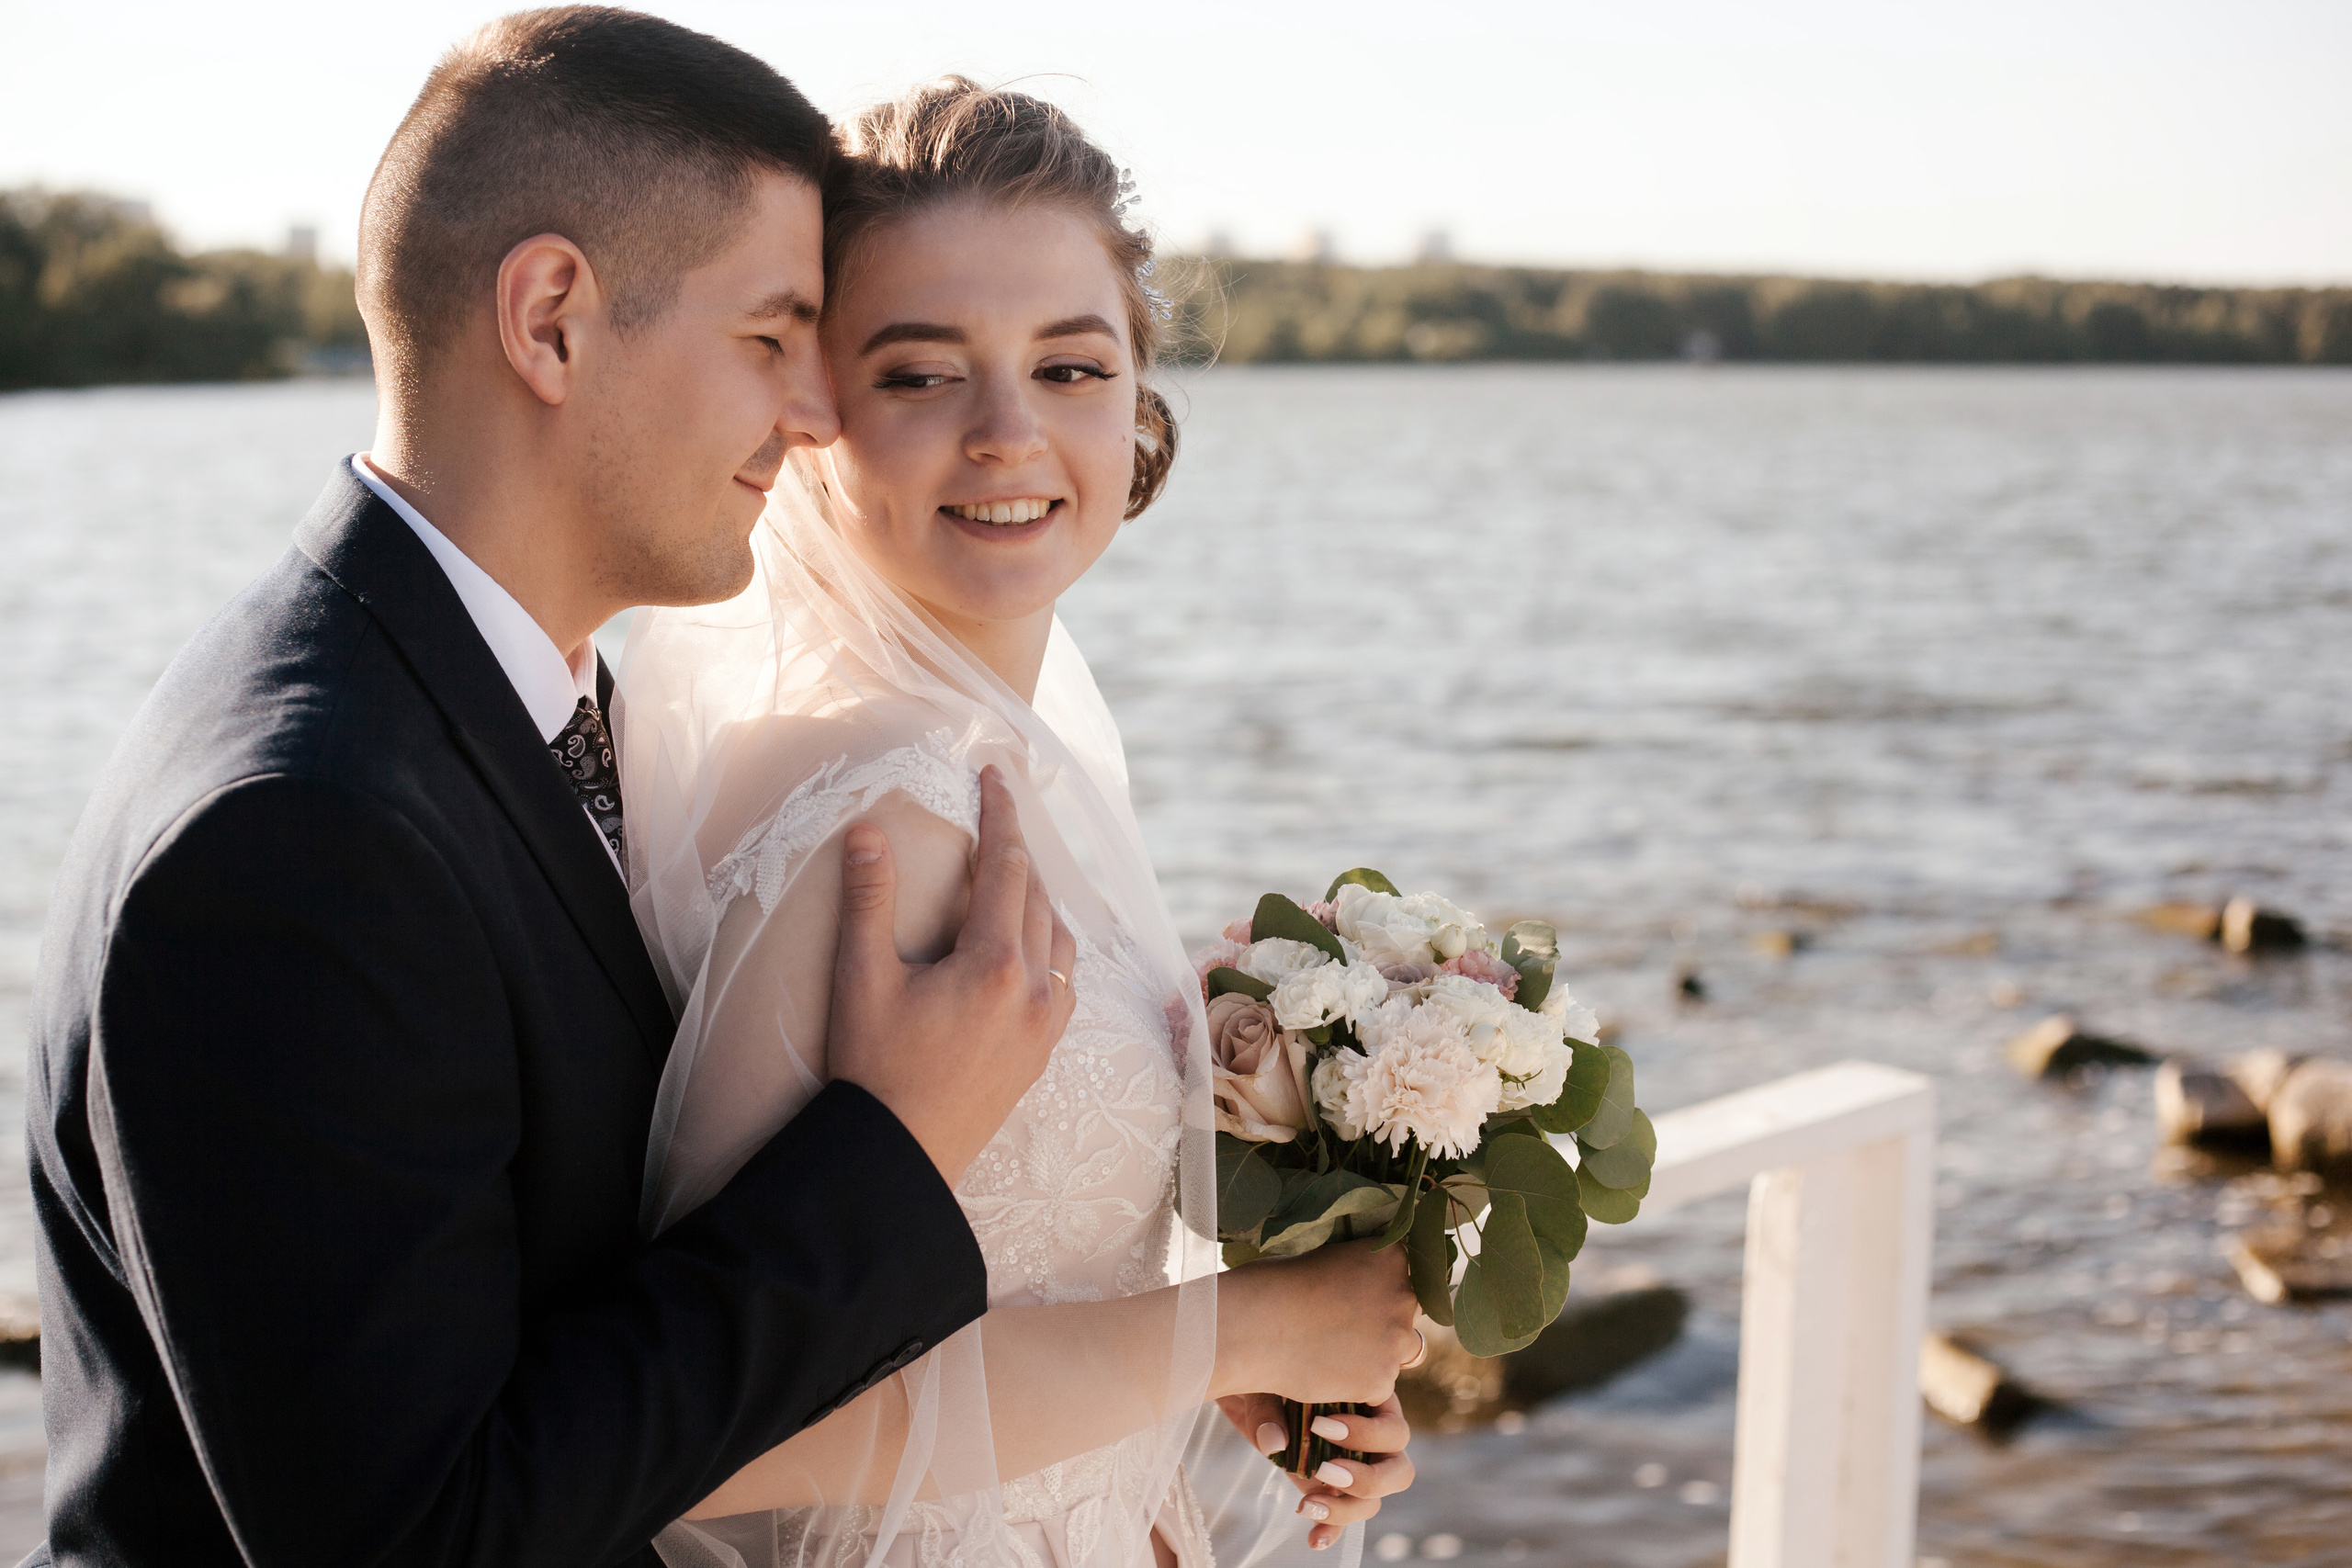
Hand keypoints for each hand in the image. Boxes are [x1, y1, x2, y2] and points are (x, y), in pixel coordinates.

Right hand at [826, 766, 1076, 1182]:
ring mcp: (1046, 1024)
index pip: (1007, 866)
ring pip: (1059, 938)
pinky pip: (1064, 980)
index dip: (1002, 815)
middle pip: (1037, 896)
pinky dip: (1050, 944)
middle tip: (1000, 811)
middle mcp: (1034, 990)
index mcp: (994, 964)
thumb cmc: (873, 1069)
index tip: (995, 775)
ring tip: (1011, 873)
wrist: (900, 1156)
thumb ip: (869, 900)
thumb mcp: (860, 978)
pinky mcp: (1043, 1052)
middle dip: (1019, 848)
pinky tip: (1030, 943)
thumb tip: (868, 830)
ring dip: (1038, 897)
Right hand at [1212, 1239, 1420, 1405]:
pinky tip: (1324, 1372)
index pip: (1403, 1276)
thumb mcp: (1326, 1259)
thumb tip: (1371, 1290)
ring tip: (1331, 1351)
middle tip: (1340, 1326)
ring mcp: (1396, 1340)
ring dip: (1375, 1355)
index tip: (1352, 1296)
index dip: (1379, 1289)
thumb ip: (1359, 1274)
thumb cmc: (1275, 1283)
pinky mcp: (1381, 1380)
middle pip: (1407, 1315)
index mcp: (1391, 1256)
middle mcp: (1404, 1296)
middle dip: (1382, 1322)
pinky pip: (1378, 1386)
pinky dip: (1356, 1384)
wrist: (1251, 1325)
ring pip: (1398, 1353)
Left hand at [1217, 1394, 1415, 1550]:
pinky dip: (1332, 1528)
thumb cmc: (1264, 1366)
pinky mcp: (1326, 1484)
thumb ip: (1269, 1407)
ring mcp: (1349, 1462)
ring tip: (1308, 1504)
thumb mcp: (1266, 1378)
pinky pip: (1343, 1514)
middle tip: (1324, 1470)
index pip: (1392, 1426)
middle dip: (1368, 1478)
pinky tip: (1314, 1539)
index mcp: (1371, 1399)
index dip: (1366, 1433)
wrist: (1244, 1380)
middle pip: (1397, 1469)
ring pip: (1374, 1497)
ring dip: (1348, 1507)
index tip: (1319, 1426)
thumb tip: (1274, 1443)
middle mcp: (1368, 1434)